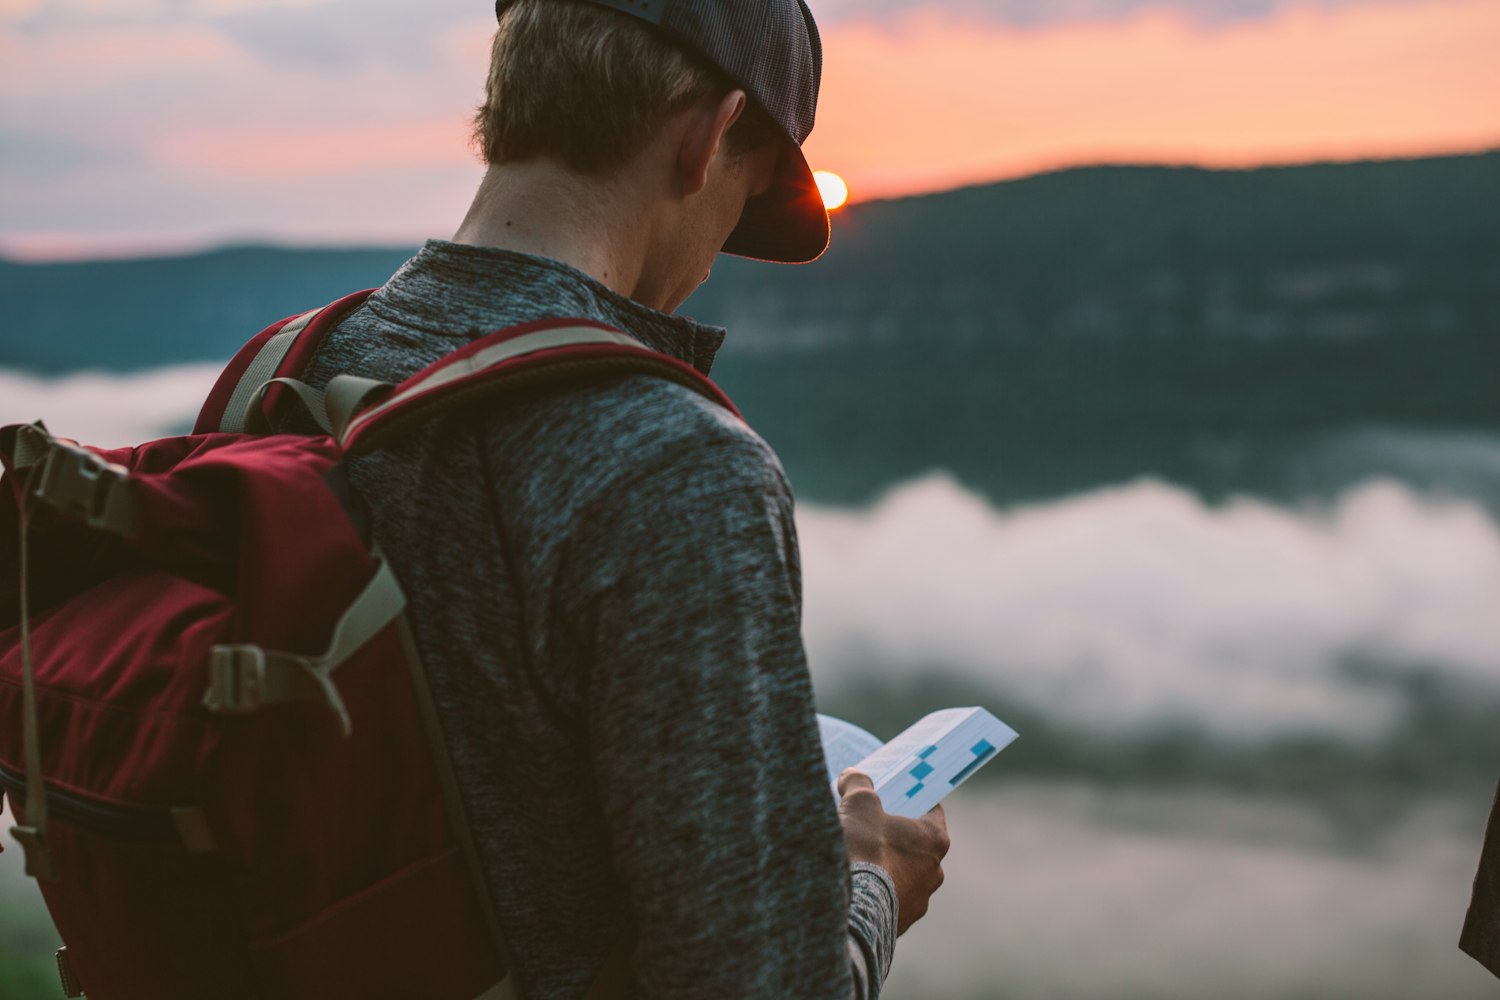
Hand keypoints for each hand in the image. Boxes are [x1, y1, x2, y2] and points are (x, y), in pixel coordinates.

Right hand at [837, 769, 949, 934]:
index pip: (932, 811)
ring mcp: (920, 900)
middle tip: (872, 825)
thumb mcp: (859, 804)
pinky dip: (878, 891)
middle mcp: (934, 871)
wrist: (855, 907)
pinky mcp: (901, 922)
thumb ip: (858, 784)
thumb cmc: (865, 849)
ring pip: (905, 875)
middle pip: (917, 845)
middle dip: (896, 835)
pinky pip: (891, 899)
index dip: (913, 800)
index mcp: (934, 839)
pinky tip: (858, 884)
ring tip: (860, 859)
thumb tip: (853, 775)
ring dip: (887, 866)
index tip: (897, 795)